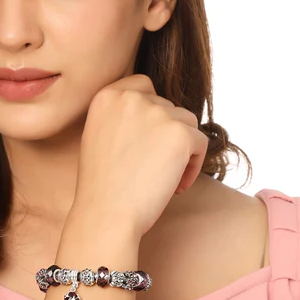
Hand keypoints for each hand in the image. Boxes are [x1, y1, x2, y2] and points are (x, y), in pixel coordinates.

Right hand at [73, 73, 208, 237]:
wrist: (106, 214)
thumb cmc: (102, 185)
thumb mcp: (99, 136)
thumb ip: (122, 116)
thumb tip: (159, 112)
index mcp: (107, 96)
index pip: (143, 85)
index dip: (151, 112)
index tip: (147, 141)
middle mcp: (131, 98)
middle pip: (168, 106)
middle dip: (166, 135)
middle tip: (153, 168)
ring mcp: (157, 113)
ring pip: (187, 122)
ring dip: (182, 148)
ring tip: (166, 177)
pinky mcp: (180, 134)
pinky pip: (200, 143)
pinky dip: (193, 166)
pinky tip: (176, 186)